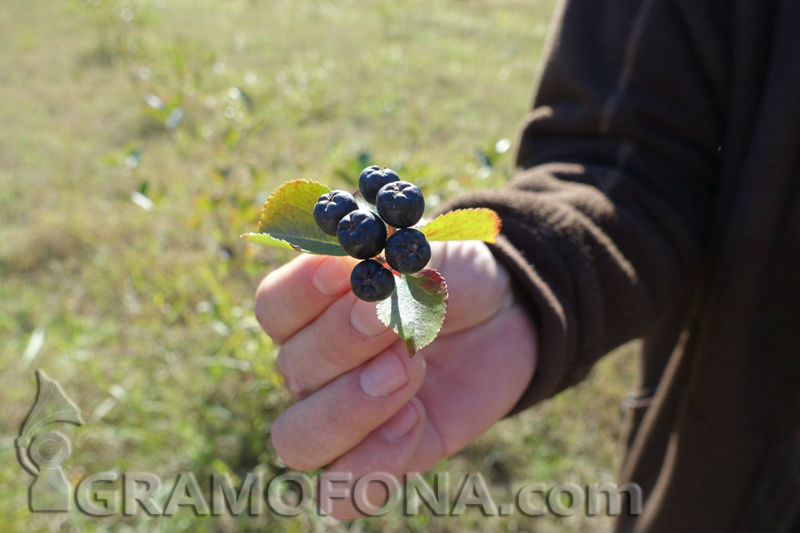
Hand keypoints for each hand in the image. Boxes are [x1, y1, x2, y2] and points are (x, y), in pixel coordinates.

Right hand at [254, 240, 537, 518]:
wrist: (502, 317)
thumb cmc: (454, 277)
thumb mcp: (436, 253)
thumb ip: (399, 258)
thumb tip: (367, 264)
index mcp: (313, 309)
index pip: (275, 307)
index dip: (301, 291)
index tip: (345, 272)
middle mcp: (314, 368)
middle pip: (292, 368)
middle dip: (344, 344)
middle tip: (393, 324)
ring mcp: (343, 417)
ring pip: (299, 440)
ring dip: (349, 410)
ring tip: (408, 372)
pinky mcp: (383, 457)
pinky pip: (345, 490)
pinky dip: (375, 462)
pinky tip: (416, 419)